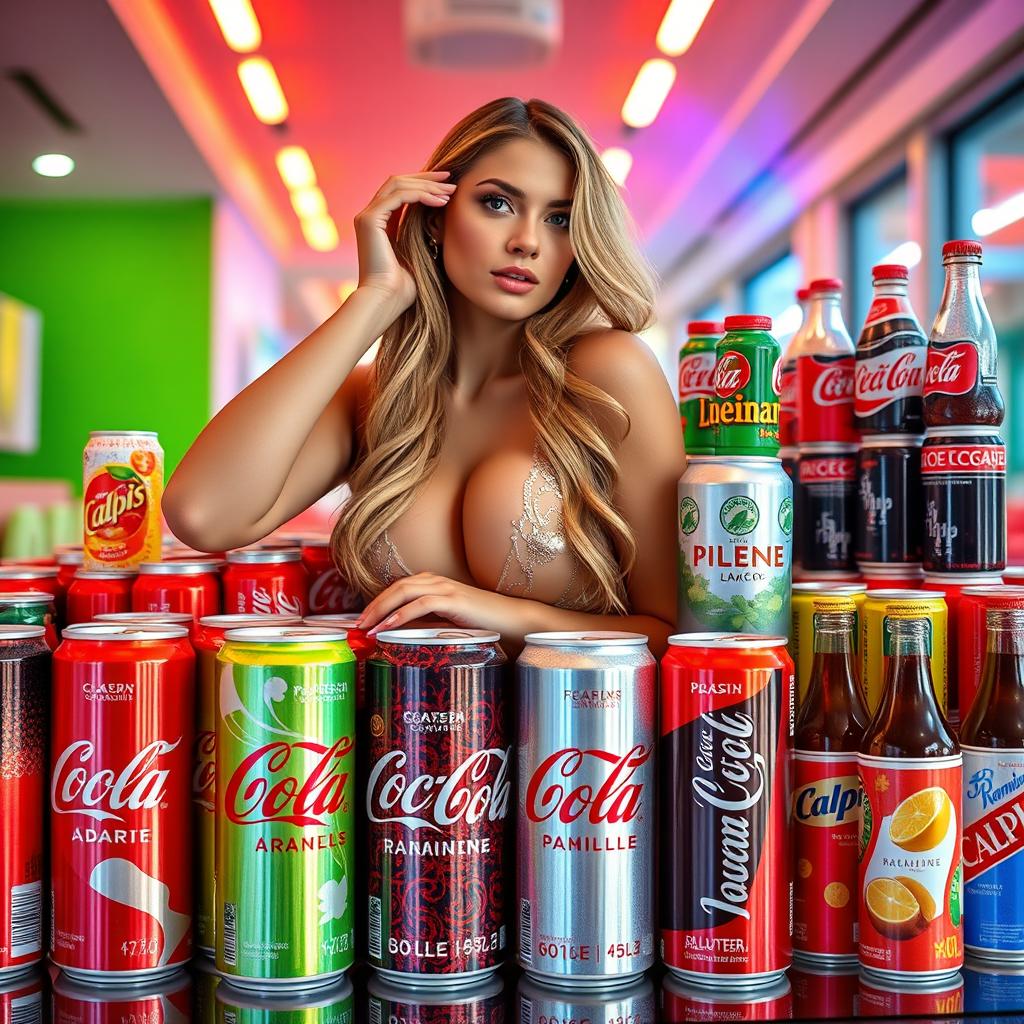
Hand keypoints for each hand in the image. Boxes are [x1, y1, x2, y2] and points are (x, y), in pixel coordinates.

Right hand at [353, 172, 455, 317]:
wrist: (386, 301)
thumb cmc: (403, 289)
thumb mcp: (419, 255)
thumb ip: (424, 235)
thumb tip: (444, 222)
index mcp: (380, 223)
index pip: (401, 192)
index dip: (424, 185)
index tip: (448, 186)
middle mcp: (370, 216)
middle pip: (398, 182)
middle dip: (426, 178)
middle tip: (452, 178)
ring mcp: (367, 216)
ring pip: (398, 184)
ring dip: (427, 185)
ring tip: (450, 191)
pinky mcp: (369, 220)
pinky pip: (398, 196)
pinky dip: (421, 194)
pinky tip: (440, 201)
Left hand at [356, 573, 506, 634]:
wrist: (512, 619)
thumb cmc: (481, 623)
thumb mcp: (447, 622)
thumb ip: (426, 623)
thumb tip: (399, 635)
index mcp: (433, 584)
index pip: (397, 589)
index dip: (376, 603)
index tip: (362, 621)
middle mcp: (436, 581)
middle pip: (395, 587)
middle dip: (372, 605)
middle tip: (357, 625)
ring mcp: (445, 588)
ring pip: (404, 592)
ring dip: (382, 609)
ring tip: (367, 627)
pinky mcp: (454, 600)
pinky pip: (421, 604)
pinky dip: (402, 614)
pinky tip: (389, 625)